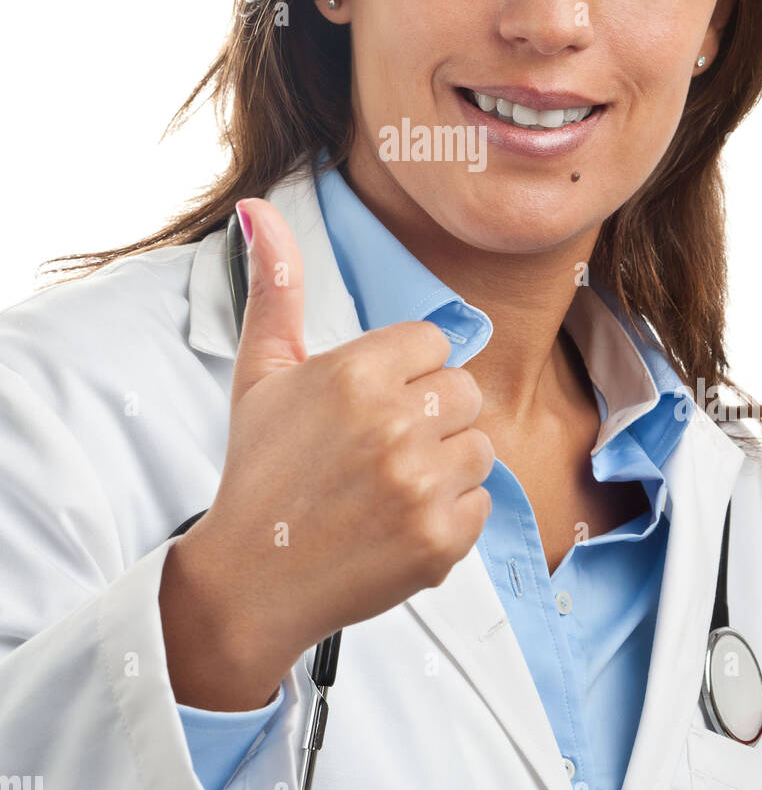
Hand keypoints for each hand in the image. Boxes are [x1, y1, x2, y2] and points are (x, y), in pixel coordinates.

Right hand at [164, 195, 492, 705]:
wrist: (251, 579)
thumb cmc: (259, 471)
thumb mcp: (261, 372)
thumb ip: (274, 287)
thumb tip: (260, 210)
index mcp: (354, 372)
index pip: (434, 342)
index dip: (406, 374)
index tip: (372, 405)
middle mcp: (393, 423)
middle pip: (464, 392)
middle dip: (430, 418)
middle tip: (380, 450)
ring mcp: (420, 484)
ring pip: (481, 448)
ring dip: (445, 467)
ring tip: (388, 487)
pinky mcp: (441, 539)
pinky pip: (482, 504)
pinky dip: (449, 517)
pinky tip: (398, 523)